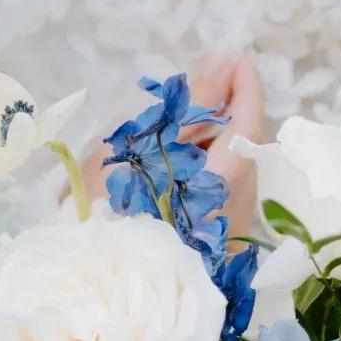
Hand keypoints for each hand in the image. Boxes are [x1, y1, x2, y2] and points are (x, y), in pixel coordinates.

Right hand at [80, 54, 263, 231]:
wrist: (92, 283)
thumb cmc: (109, 209)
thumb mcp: (143, 145)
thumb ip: (190, 106)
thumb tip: (224, 67)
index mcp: (221, 184)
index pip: (249, 126)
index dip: (246, 89)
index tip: (236, 58)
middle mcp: (236, 211)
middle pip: (244, 149)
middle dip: (228, 112)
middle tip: (202, 80)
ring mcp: (227, 234)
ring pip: (233, 173)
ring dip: (214, 142)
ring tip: (180, 121)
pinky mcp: (213, 248)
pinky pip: (219, 194)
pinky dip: (204, 170)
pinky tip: (176, 161)